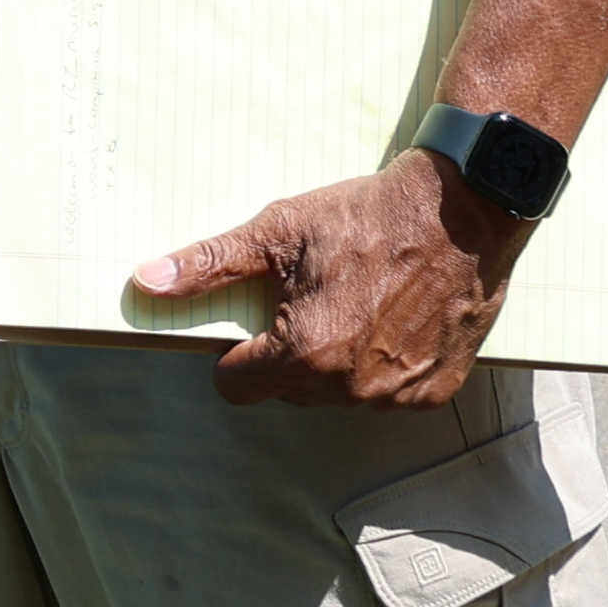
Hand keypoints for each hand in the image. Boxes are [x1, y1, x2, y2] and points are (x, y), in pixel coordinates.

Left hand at [136, 146, 521, 409]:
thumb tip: (145, 283)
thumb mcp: (277, 231)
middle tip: (313, 298)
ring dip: (336, 362)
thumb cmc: (366, 217)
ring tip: (356, 302)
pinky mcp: (436, 391)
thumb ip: (209, 266)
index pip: (236, 386)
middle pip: (287, 390)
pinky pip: (386, 393)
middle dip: (288, 353)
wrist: (462, 210)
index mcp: (306, 356)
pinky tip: (393, 318)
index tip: (257, 318)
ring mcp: (399, 395)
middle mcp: (353, 389)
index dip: (236, 353)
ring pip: (336, 395)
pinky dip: (382, 364)